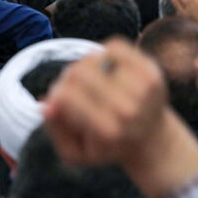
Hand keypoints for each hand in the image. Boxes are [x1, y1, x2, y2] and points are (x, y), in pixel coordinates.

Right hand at [43, 39, 167, 164]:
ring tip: (92, 81)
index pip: (65, 96)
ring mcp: (143, 88)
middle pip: (78, 72)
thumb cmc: (107, 145)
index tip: (60, 102)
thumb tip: (45, 104)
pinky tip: (107, 68)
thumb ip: (56, 130)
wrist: (152, 140)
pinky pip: (115, 46)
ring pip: (94, 57)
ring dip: (87, 66)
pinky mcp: (151, 70)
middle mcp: (128, 110)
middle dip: (68, 78)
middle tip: (74, 89)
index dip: (55, 95)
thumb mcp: (76, 152)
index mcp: (108, 132)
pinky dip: (105, 52)